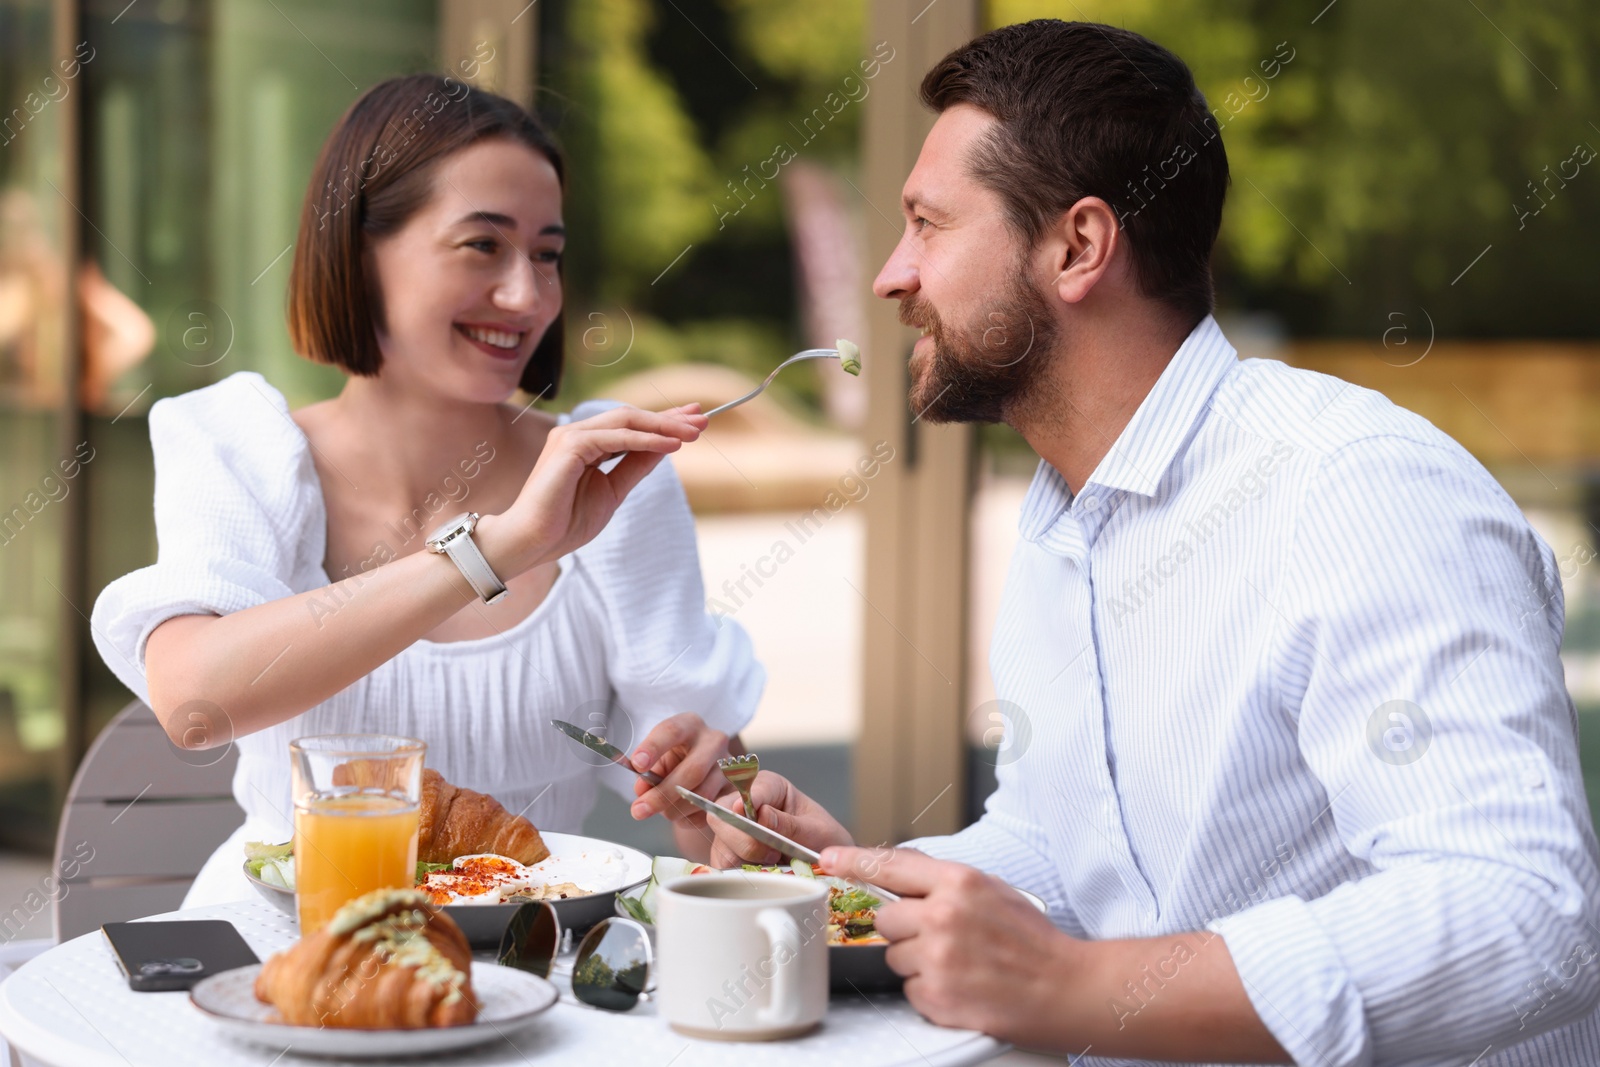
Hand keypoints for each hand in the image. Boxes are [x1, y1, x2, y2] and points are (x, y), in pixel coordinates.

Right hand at [477, 404, 705, 574]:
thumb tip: (666, 448)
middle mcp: (578, 433)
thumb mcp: (613, 491)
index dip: (663, 421)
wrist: (533, 540)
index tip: (694, 421)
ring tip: (694, 433)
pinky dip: (646, 440)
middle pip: (631, 416)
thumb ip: (635, 467)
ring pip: (626, 421)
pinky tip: (671, 445)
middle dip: (669, 418)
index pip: (631, 426)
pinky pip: (617, 438)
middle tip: (703, 418)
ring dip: (663, 426)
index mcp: (587, 444)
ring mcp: (572, 435)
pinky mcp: (569, 445)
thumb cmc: (565, 522)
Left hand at [626, 713, 732, 838]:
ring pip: (703, 795)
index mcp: (689, 725)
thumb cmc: (675, 761)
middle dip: (663, 794)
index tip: (638, 765)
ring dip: (676, 809)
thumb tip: (643, 791)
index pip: (672, 731)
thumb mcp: (657, 761)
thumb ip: (647, 774)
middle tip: (640, 810)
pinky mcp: (736, 789)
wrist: (703, 771)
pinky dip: (689, 818)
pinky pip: (711, 811)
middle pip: (693, 770)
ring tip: (662, 811)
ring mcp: (730, 766)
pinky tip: (681, 814)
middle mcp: (714, 741)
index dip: (654, 747)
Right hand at [704, 771, 852, 867]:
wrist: (827, 863)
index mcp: (770, 787)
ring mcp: (734, 830)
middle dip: (745, 839)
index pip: (748, 787)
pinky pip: (722, 865)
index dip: (745, 800)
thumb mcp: (817, 831)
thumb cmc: (824, 839)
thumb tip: (762, 815)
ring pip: (721, 844)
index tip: (747, 811)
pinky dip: (739, 873)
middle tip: (773, 852)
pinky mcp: (730, 854)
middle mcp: (745, 804)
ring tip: (773, 863)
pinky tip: (761, 872)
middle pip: (722, 816)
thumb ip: (791, 824)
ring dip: (744, 859)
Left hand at [819, 846, 1080, 1047]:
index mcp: (960, 882)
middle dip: (905, 930)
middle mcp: (944, 916)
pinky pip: (909, 990)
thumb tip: (903, 880)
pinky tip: (961, 987)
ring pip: (895, 956)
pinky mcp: (937, 996)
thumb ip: (946, 883)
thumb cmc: (1034, 942)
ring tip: (959, 965)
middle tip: (942, 939)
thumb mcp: (993, 891)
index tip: (829, 858)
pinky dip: (929, 991)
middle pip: (886, 918)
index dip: (854, 860)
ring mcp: (938, 958)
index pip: (891, 864)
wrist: (1068, 989)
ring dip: (917, 963)